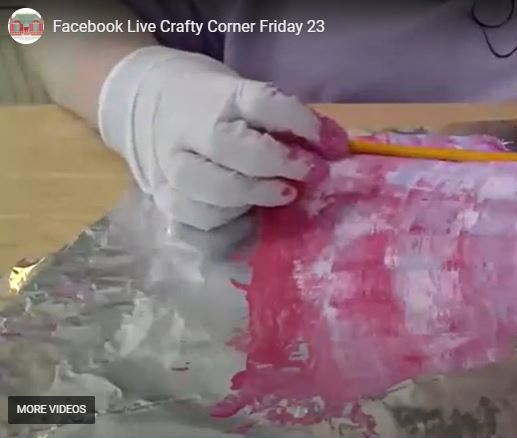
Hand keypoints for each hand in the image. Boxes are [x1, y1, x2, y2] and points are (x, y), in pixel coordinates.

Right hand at [98, 46, 347, 229]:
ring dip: (253, 197)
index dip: (303, 123)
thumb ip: (286, 121)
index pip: (262, 103)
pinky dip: (227, 225)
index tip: (333, 144)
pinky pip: (194, 222)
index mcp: (217, 96)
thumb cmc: (213, 103)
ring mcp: (169, 167)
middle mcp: (188, 130)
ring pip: (208, 191)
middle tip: (312, 174)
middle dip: (278, 164)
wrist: (145, 103)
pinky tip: (250, 218)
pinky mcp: (162, 199)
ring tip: (284, 195)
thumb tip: (335, 147)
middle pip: (230, 148)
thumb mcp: (246, 96)